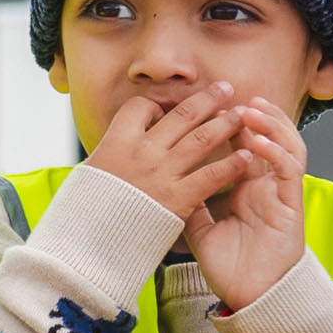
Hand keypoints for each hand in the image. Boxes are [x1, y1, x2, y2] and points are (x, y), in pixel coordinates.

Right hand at [90, 82, 247, 229]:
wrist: (89, 244)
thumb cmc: (86, 212)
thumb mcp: (90, 172)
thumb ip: (112, 154)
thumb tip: (119, 144)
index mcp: (117, 142)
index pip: (141, 107)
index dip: (156, 104)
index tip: (168, 108)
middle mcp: (142, 152)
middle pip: (181, 116)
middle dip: (206, 99)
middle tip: (225, 88)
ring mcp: (162, 174)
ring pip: (201, 139)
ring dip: (225, 124)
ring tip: (241, 114)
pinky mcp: (178, 199)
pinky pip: (211, 175)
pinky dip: (231, 164)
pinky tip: (246, 155)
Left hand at [186, 95, 310, 312]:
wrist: (252, 298)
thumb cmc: (231, 268)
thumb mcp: (200, 230)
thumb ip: (191, 204)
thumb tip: (167, 182)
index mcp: (246, 188)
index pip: (243, 145)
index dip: (229, 123)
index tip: (207, 105)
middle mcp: (266, 185)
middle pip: (267, 136)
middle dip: (252, 112)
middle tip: (231, 94)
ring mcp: (280, 192)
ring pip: (285, 144)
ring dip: (269, 124)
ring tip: (249, 108)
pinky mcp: (291, 203)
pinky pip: (288, 169)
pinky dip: (274, 151)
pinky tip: (257, 141)